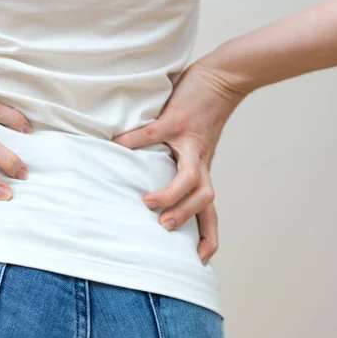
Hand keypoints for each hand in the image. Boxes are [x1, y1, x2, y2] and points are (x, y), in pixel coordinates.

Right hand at [111, 59, 247, 264]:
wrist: (223, 77)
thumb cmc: (205, 116)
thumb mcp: (197, 149)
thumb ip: (180, 168)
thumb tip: (150, 188)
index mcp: (203, 171)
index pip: (210, 211)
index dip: (209, 237)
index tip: (200, 260)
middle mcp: (200, 161)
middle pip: (205, 199)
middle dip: (186, 218)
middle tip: (163, 228)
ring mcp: (188, 142)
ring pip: (190, 177)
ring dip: (170, 194)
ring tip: (147, 202)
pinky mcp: (174, 122)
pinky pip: (150, 137)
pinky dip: (130, 143)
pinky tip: (114, 148)